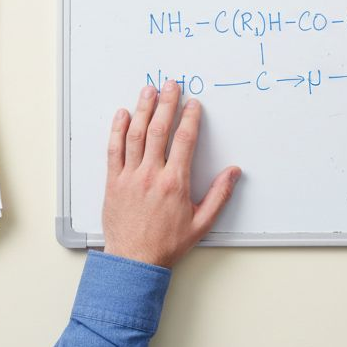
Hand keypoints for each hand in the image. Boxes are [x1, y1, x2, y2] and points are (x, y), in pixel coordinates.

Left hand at [102, 81, 241, 267]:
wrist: (134, 261)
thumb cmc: (166, 244)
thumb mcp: (202, 223)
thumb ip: (219, 195)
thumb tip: (233, 173)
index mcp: (174, 183)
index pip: (184, 140)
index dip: (190, 118)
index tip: (193, 104)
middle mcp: (151, 175)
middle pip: (159, 130)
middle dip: (167, 104)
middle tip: (171, 85)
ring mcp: (129, 177)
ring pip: (135, 135)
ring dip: (142, 109)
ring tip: (148, 91)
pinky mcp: (113, 182)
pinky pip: (114, 150)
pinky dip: (117, 130)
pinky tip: (122, 114)